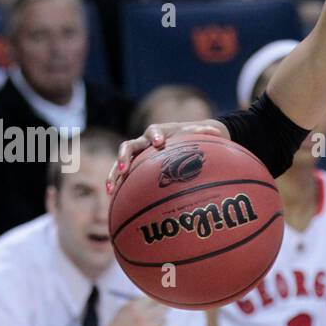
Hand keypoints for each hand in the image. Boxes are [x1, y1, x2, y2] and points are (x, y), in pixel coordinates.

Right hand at [102, 299, 165, 325]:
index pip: (155, 298)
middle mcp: (142, 316)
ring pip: (163, 319)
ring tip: (148, 323)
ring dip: (159, 319)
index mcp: (135, 307)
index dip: (158, 298)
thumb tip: (158, 295)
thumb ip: (140, 301)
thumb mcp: (125, 309)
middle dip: (164, 307)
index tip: (161, 299)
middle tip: (164, 307)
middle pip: (163, 307)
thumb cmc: (120, 324)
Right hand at [107, 121, 227, 194]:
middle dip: (124, 156)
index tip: (160, 143)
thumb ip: (204, 132)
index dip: (156, 136)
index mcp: (159, 132)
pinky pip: (121, 173)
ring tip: (110, 188)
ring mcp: (137, 154)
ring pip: (120, 161)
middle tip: (124, 168)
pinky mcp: (134, 165)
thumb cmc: (190, 137)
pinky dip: (116, 182)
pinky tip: (111, 196)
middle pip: (129, 146)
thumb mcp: (198, 135)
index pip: (154, 131)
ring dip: (114, 173)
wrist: (180, 139)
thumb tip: (216, 130)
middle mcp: (144, 142)